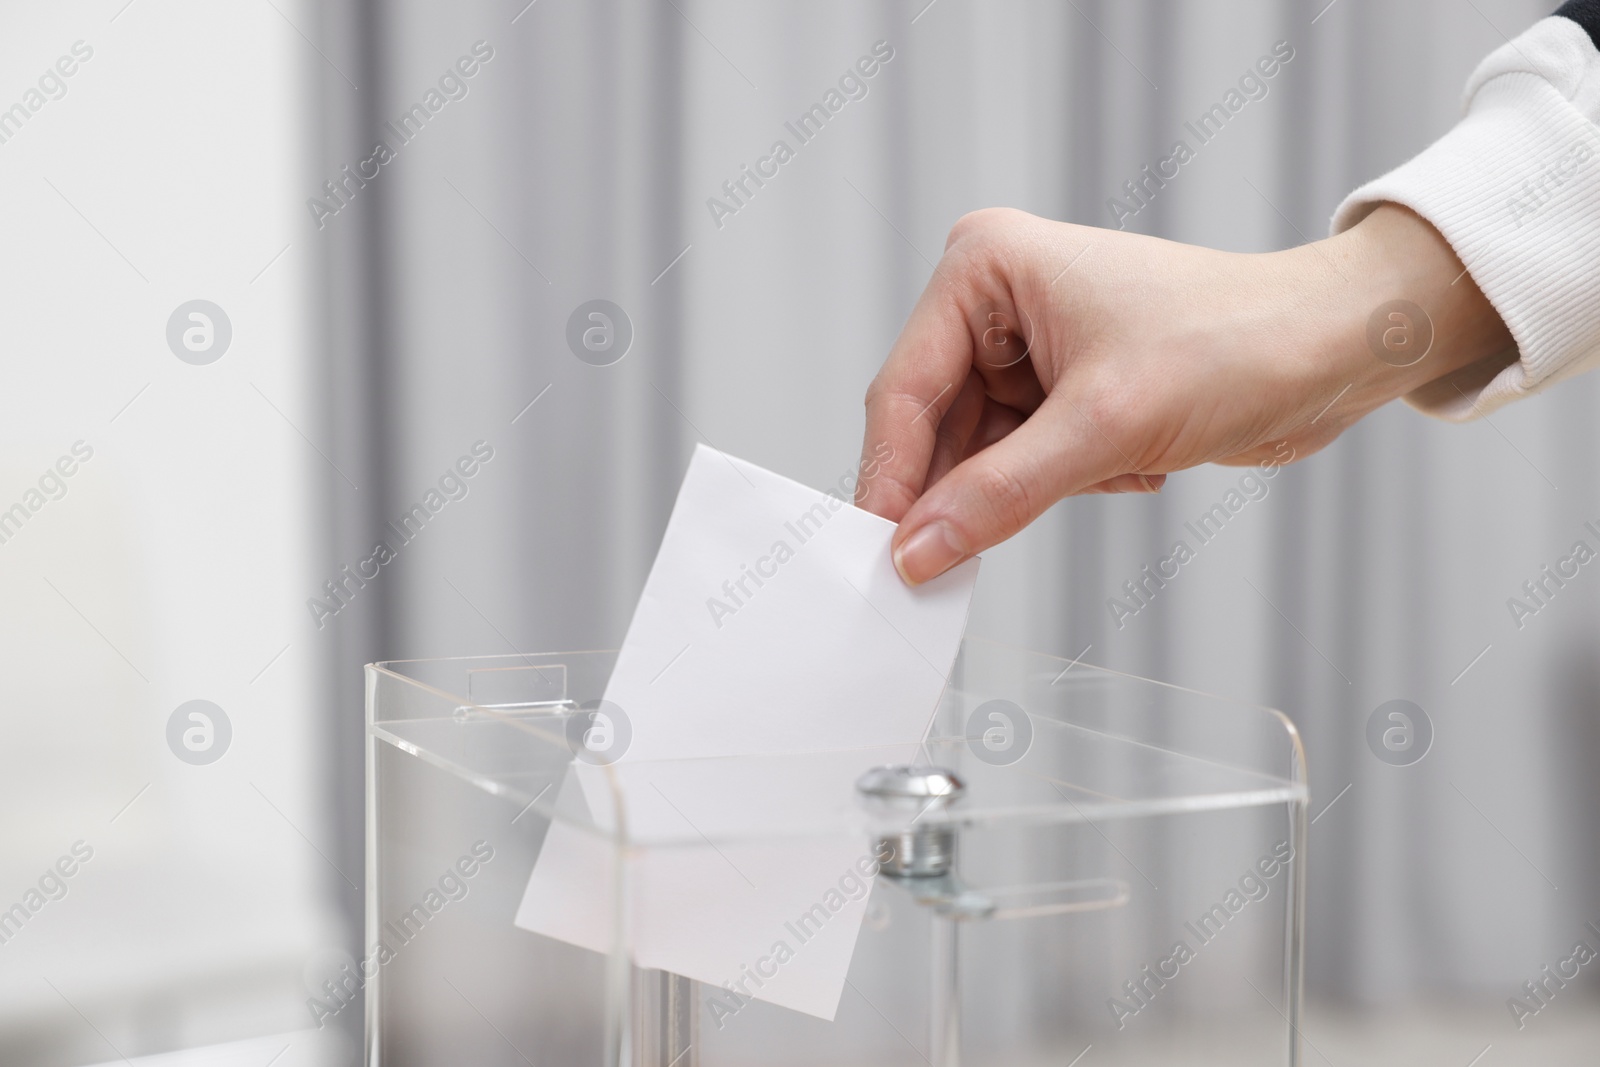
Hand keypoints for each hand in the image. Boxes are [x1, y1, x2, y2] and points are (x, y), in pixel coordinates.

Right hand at [857, 204, 1513, 583]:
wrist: (1335, 348)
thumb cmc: (1237, 342)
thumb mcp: (1105, 427)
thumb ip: (999, 494)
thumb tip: (919, 551)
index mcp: (984, 269)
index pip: (905, 389)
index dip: (892, 479)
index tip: (883, 555)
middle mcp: (995, 301)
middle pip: (933, 427)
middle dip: (966, 490)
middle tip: (956, 562)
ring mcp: (1026, 348)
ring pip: (979, 456)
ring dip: (1034, 487)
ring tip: (1113, 468)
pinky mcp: (1060, 390)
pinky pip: (1021, 465)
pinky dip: (1068, 483)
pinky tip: (1135, 462)